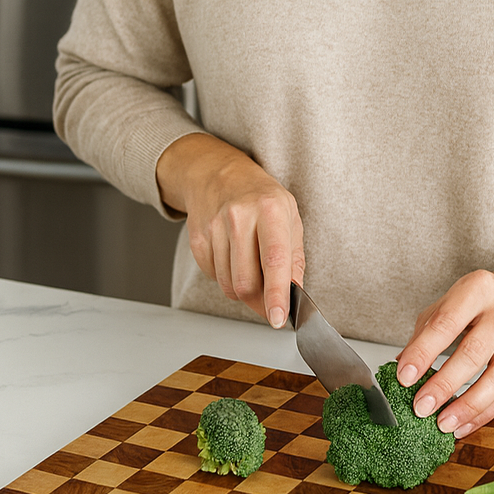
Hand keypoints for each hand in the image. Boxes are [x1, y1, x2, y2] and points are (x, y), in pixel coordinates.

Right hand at [155, 133, 303, 326]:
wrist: (219, 174)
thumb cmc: (261, 197)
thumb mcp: (290, 218)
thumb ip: (294, 259)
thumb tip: (295, 295)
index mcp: (271, 210)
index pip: (274, 261)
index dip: (276, 295)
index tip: (278, 319)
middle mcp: (240, 217)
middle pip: (245, 282)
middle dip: (259, 302)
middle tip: (270, 302)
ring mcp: (215, 227)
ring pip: (228, 285)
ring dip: (242, 290)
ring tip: (251, 266)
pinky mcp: (198, 238)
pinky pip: (213, 276)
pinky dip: (226, 277)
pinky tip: (233, 256)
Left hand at [394, 260, 493, 437]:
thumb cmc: (477, 306)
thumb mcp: (447, 306)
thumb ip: (424, 334)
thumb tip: (400, 367)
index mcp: (478, 289)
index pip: (446, 323)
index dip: (423, 352)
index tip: (404, 377)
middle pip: (473, 353)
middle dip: (444, 384)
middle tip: (421, 406)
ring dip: (466, 406)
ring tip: (443, 423)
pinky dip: (483, 414)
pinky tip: (463, 424)